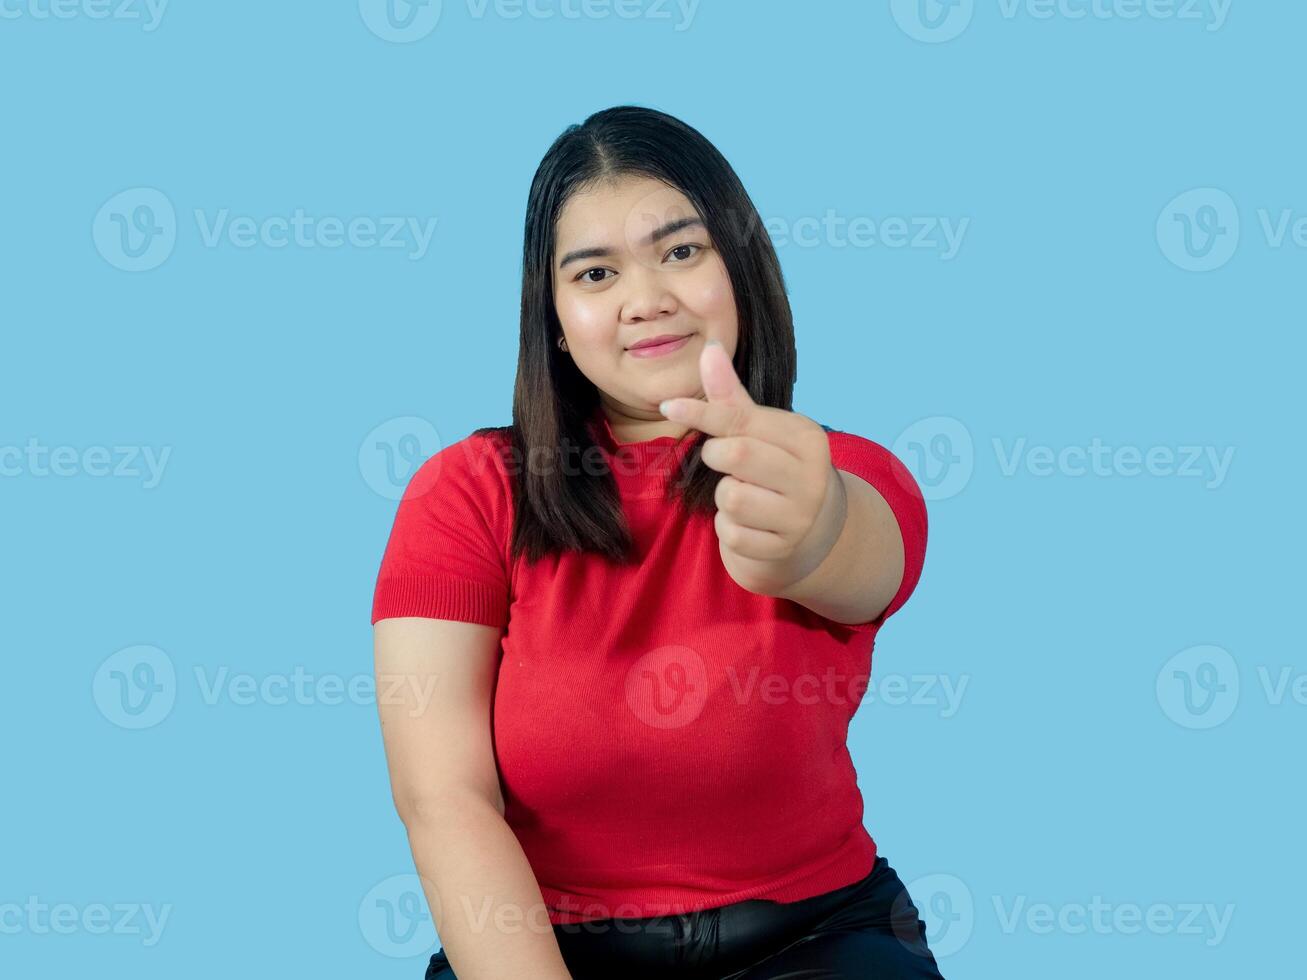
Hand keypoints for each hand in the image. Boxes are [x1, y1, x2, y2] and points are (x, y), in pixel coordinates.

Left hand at [659, 341, 847, 596]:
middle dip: (716, 456)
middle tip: (723, 461)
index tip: (668, 405)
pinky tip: (747, 523)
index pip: (741, 419)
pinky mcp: (781, 549)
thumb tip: (710, 348)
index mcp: (807, 438)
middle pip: (735, 455)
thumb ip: (731, 397)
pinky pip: (732, 533)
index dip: (701, 411)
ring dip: (723, 496)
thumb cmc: (773, 471)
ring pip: (731, 497)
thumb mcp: (759, 431)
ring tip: (743, 495)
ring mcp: (799, 516)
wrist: (809, 533)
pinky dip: (728, 527)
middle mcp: (811, 476)